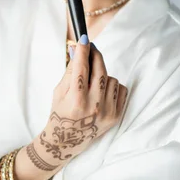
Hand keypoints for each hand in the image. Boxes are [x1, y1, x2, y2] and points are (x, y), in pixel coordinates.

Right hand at [27, 38, 126, 171]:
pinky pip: (121, 89)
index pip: (81, 68)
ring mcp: (107, 112)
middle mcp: (93, 106)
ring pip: (111, 78)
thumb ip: (70, 71)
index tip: (84, 38)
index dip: (83, 51)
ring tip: (92, 83)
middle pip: (100, 70)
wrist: (66, 140)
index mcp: (76, 101)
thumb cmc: (59, 113)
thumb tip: (77, 50)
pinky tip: (101, 92)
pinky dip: (112, 87)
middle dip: (95, 56)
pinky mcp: (116, 116)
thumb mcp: (59, 92)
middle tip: (91, 48)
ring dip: (102, 75)